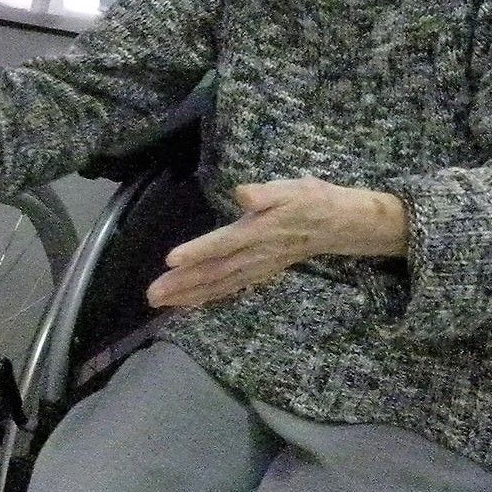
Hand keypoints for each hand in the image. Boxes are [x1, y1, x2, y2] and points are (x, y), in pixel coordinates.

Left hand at [145, 177, 408, 309]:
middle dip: (182, 283)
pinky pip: (229, 288)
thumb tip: (244, 193)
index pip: (225, 242)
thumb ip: (267, 193)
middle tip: (151, 295)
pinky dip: (206, 297)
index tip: (170, 260)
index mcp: (260, 231)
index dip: (198, 251)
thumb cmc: (312, 201)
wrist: (340, 225)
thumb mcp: (294, 188)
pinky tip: (185, 303)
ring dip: (188, 294)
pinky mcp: (258, 272)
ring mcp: (257, 267)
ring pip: (219, 284)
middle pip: (215, 271)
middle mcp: (256, 254)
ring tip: (158, 302)